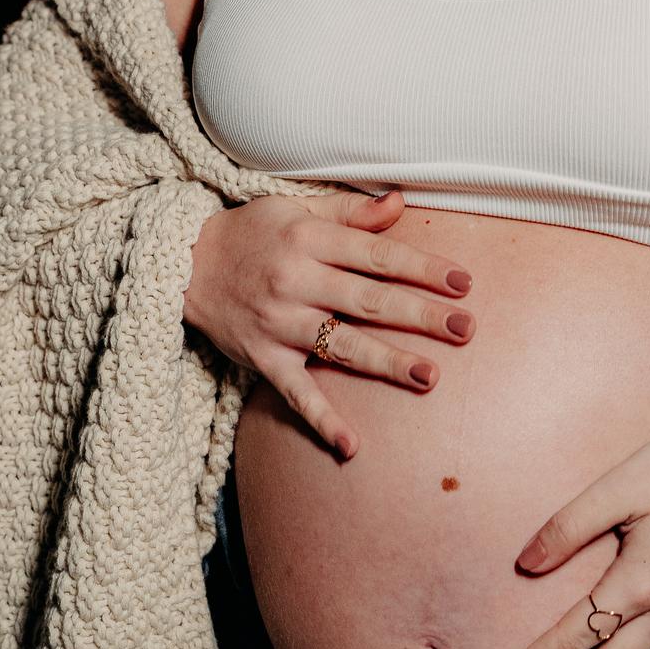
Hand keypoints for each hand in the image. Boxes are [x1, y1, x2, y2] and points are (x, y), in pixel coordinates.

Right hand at [183, 190, 474, 458]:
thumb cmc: (253, 232)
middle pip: (369, 300)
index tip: (463, 282)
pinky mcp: (263, 358)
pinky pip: (296, 393)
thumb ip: (351, 211)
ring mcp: (279, 323)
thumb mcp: (298, 208)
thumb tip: (400, 202)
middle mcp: (297, 281)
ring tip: (429, 376)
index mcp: (310, 239)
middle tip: (465, 328)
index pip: (378, 255)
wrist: (183, 264)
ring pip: (342, 346)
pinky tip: (351, 445)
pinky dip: (322, 420)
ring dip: (387, 362)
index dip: (423, 268)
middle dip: (420, 315)